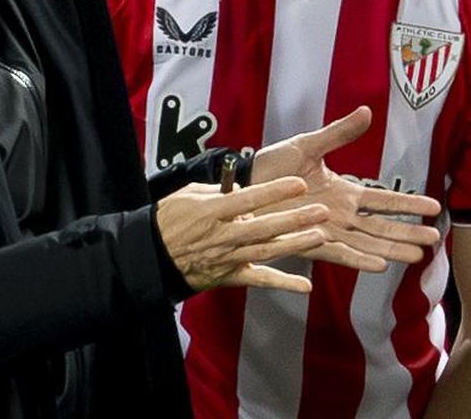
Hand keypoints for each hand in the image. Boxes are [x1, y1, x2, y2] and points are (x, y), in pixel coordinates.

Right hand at [155, 175, 328, 291]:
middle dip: (294, 219)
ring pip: (266, 251)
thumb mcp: (189, 195)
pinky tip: (305, 286)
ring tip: (320, 236)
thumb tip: (243, 189)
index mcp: (211, 212)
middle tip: (320, 211)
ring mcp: (227, 257)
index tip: (297, 184)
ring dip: (295, 244)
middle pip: (263, 227)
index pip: (248, 199)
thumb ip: (220, 191)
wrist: (150, 256)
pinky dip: (283, 283)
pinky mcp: (230, 275)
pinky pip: (259, 280)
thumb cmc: (169, 221)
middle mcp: (222, 236)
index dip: (274, 192)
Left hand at [253, 106, 445, 271]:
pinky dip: (359, 259)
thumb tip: (367, 112)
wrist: (240, 183)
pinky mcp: (308, 242)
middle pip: (381, 227)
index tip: (434, 207)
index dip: (408, 204)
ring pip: (367, 243)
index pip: (383, 200)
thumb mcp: (308, 145)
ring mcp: (325, 230)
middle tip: (436, 239)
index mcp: (343, 192)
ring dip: (392, 249)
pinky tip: (380, 265)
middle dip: (409, 232)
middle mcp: (339, 215)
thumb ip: (339, 134)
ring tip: (417, 256)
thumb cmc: (271, 166)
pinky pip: (339, 253)